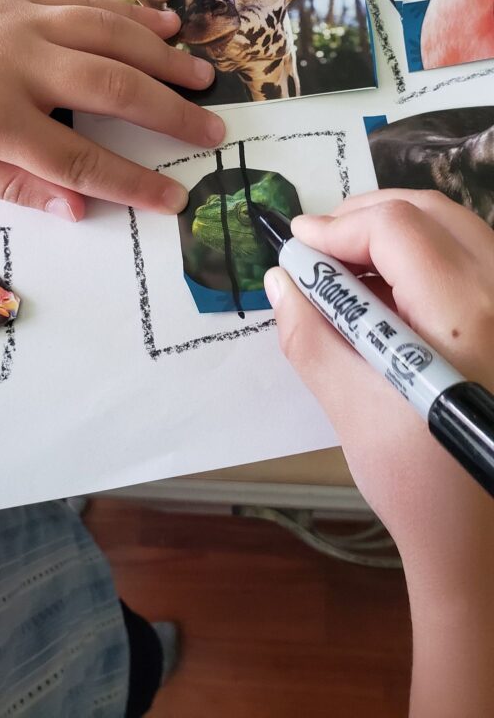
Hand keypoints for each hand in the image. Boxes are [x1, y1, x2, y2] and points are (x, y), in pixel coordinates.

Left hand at [0, 0, 224, 218]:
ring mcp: (22, 23)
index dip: (131, 182)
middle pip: (111, 89)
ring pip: (108, 35)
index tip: (174, 198)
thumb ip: (15, 185)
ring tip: (201, 76)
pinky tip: (167, 25)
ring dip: (161, 57)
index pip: (77, 161)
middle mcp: (18, 65)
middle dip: (169, 113)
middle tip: (212, 130)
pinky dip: (131, 14)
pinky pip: (86, 1)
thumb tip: (77, 208)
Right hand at [265, 191, 493, 716]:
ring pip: (456, 227)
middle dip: (365, 217)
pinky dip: (425, 253)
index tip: (295, 243)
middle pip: (432, 213)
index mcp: (464, 319)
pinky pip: (472, 256)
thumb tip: (280, 279)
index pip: (397, 229)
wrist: (481, 541)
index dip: (338, 226)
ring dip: (396, 230)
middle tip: (319, 245)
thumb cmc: (418, 487)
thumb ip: (311, 335)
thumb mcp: (351, 409)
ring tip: (347, 263)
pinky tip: (390, 285)